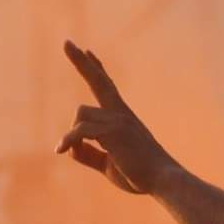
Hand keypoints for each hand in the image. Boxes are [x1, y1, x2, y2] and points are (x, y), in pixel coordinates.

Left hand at [57, 41, 174, 195]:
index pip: (107, 87)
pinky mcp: (113, 131)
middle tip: (66, 42)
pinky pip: (79, 131)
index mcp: (123, 118)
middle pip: (98, 80)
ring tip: (67, 151)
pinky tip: (60, 150)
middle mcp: (121, 113)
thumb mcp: (110, 165)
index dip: (97, 68)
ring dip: (72, 134)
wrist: (163, 180)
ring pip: (80, 115)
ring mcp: (118, 120)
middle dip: (81, 61)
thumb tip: (70, 149)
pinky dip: (68, 140)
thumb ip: (90, 155)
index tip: (88, 51)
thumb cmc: (141, 175)